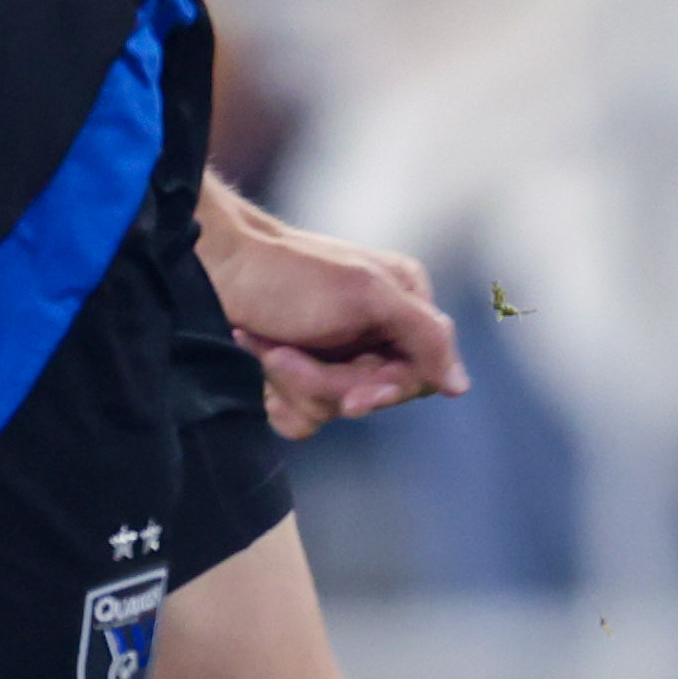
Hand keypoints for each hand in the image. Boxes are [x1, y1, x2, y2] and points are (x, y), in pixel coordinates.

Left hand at [193, 179, 468, 442]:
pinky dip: (276, 397)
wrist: (216, 264)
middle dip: (324, 382)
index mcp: (404, 304)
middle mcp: (377, 331)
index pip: (420, 374)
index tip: (351, 399)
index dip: (385, 391)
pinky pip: (302, 414)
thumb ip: (425, 335)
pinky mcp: (299, 371)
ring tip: (265, 348)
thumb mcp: (366, 296)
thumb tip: (461, 387)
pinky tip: (259, 361)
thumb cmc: (290, 274)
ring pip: (332, 407)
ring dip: (292, 384)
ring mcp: (336, 353)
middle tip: (284, 354)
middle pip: (371, 394)